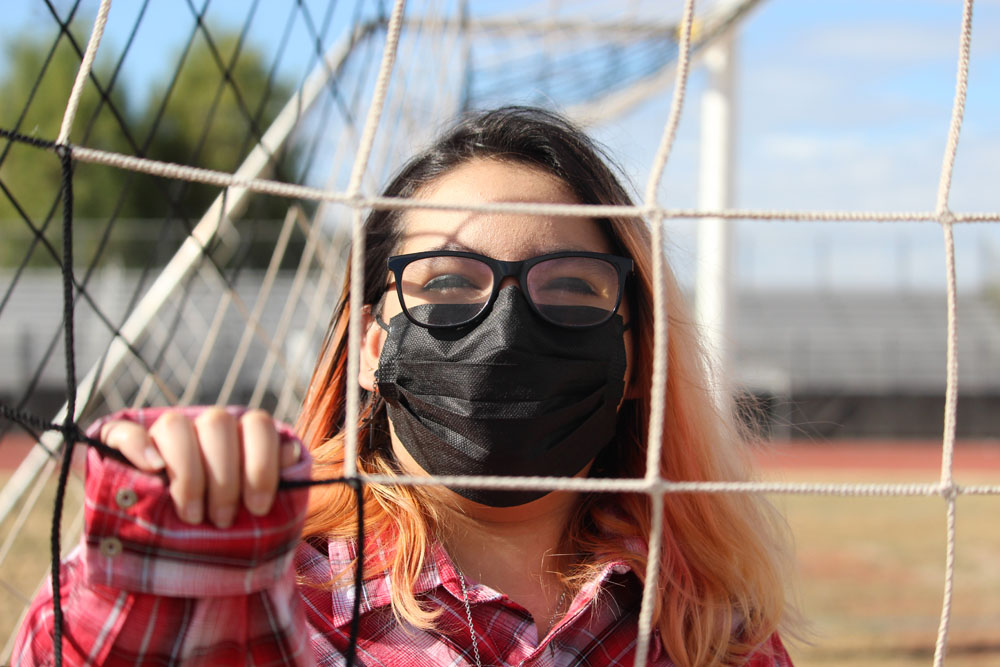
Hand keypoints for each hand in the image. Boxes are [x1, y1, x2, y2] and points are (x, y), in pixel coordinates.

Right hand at [99, 408, 300, 526]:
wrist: (159, 539)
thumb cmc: (217, 522)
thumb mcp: (248, 508)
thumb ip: (271, 480)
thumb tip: (291, 454)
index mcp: (238, 435)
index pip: (258, 424)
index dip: (262, 464)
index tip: (258, 507)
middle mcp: (201, 426)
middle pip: (218, 424)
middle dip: (224, 479)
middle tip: (221, 521)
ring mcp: (160, 433)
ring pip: (175, 425)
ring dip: (188, 472)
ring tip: (192, 517)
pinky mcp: (120, 444)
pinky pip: (125, 431)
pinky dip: (139, 446)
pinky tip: (153, 469)